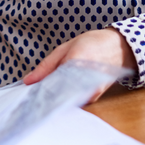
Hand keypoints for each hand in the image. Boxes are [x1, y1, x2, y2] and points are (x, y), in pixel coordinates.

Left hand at [22, 28, 136, 101]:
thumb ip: (46, 66)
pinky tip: (55, 96)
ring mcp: (90, 92)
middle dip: (43, 97)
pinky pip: (74, 101)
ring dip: (52, 98)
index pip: (51, 84)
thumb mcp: (65, 49)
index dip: (37, 90)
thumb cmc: (92, 44)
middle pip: (57, 96)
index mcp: (76, 64)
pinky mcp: (93, 97)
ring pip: (65, 100)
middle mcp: (84, 82)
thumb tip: (28, 81)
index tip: (25, 94)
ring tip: (40, 97)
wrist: (119, 47)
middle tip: (29, 100)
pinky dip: (63, 98)